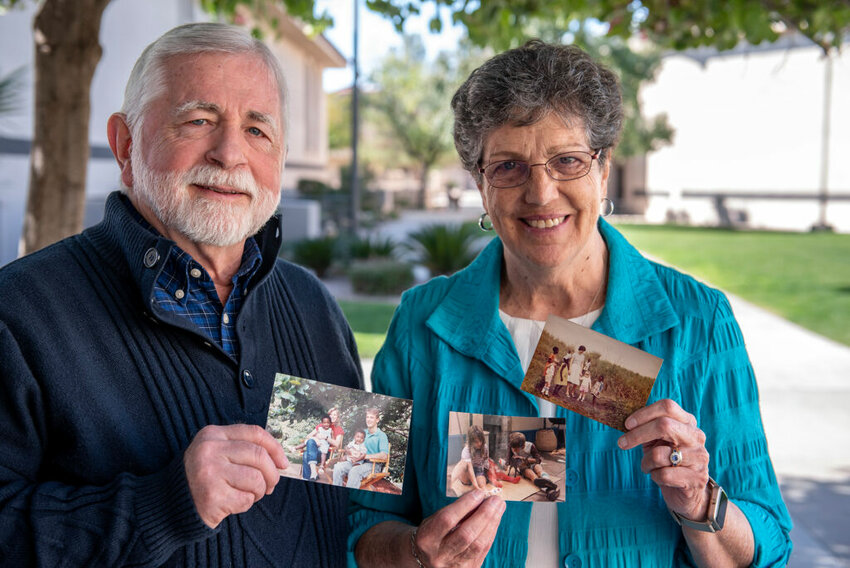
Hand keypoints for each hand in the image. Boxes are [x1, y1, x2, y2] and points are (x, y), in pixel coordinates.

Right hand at [184, 424, 288, 528]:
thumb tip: (279, 460)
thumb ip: (242, 449)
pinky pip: (246, 498)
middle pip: (259, 455)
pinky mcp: (212, 496)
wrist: (170, 504)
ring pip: (256, 478)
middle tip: (271, 484)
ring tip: (249, 494)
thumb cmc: (201, 478)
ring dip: (259, 491)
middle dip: (271, 473)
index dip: (275, 447)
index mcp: (212, 434)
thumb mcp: (215, 453)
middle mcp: (209, 450)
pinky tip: (234, 503)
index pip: (254, 433)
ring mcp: (210, 472)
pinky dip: (247, 503)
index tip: (282, 462)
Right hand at [413, 491, 504, 567]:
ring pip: (478, 545)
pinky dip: (491, 533)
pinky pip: (483, 551)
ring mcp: (454, 566)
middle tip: (495, 500)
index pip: (447, 519)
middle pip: (466, 534)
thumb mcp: (434, 521)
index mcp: (426, 539)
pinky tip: (495, 520)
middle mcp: (439, 555)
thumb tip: (479, 498)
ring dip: (492, 523)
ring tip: (499, 507)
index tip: (478, 493)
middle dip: (483, 515)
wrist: (427, 561)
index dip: (464, 505)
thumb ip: (454, 512)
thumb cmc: (432, 534)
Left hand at [618, 399, 710, 519]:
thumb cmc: (668, 461)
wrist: (688, 492)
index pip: (667, 407)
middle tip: (622, 443)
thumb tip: (625, 421)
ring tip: (649, 467)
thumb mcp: (657, 441)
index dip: (644, 414)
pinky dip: (654, 476)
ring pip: (659, 454)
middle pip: (664, 425)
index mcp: (687, 422)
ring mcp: (699, 457)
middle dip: (638, 434)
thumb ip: (647, 428)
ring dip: (646, 462)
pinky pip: (664, 474)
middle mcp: (696, 437)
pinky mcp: (697, 478)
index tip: (627, 424)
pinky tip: (659, 477)